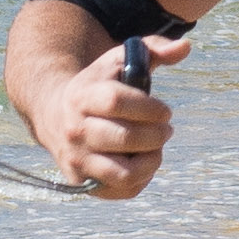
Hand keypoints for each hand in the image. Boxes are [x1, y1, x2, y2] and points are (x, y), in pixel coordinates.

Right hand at [40, 36, 186, 197]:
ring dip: (151, 161)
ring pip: (125, 173)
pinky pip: (122, 191)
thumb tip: (185, 47)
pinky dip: (141, 179)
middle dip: (156, 134)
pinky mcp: (82, 182)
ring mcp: (77, 160)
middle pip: (124, 138)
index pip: (116, 101)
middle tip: (165, 129)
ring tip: (155, 148)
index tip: (165, 110)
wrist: (54, 115)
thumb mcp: (118, 61)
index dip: (149, 107)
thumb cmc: (98, 86)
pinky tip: (143, 162)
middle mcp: (75, 130)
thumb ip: (152, 48)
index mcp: (82, 96)